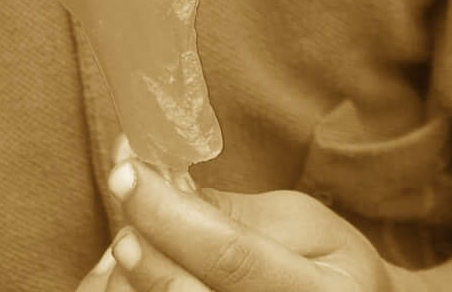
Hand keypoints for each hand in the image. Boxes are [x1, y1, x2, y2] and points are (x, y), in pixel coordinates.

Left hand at [105, 155, 400, 291]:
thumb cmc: (329, 267)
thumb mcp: (304, 224)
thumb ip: (234, 213)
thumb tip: (159, 179)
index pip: (230, 257)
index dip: (171, 214)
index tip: (128, 170)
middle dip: (140, 243)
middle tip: (125, 198)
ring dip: (123, 272)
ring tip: (133, 237)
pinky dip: (122, 291)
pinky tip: (131, 271)